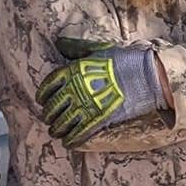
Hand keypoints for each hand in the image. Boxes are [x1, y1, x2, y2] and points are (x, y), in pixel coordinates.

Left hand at [39, 38, 167, 146]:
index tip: (41, 100)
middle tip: (48, 119)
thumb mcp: (97, 49)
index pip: (49, 85)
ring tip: (55, 132)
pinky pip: (79, 132)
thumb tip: (60, 43)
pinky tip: (68, 142)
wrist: (144, 75)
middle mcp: (75, 89)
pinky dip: (71, 139)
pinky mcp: (98, 119)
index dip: (43, 95)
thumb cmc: (123, 60)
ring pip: (63, 122)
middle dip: (48, 114)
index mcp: (73, 71)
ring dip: (57, 129)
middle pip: (53, 106)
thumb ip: (77, 48)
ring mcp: (86, 105)